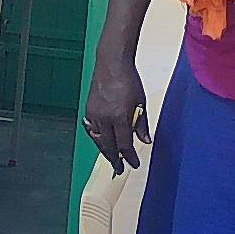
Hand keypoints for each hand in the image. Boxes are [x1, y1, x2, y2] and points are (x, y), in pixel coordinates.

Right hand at [82, 56, 151, 174]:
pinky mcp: (88, 109)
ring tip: (112, 158)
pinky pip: (92, 130)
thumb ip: (141, 124)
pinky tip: (102, 141)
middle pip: (109, 146)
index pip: (125, 145)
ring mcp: (94, 114)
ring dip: (105, 150)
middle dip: (115, 159)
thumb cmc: (129, 80)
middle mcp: (105, 118)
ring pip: (98, 139)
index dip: (130, 157)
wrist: (111, 63)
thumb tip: (146, 141)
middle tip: (120, 170)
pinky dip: (97, 137)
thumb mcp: (140, 102)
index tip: (134, 164)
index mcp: (120, 117)